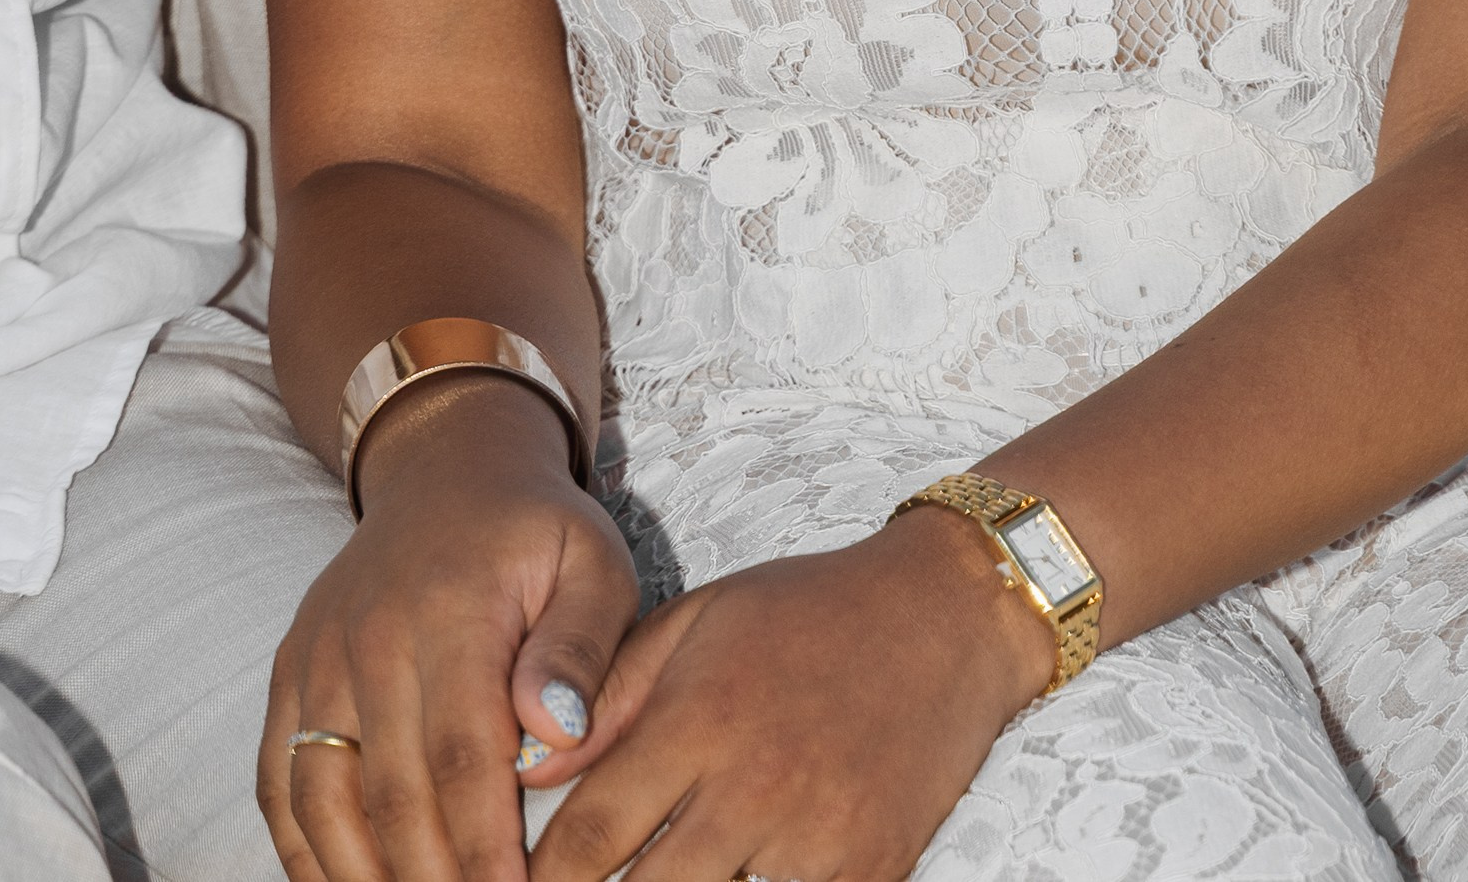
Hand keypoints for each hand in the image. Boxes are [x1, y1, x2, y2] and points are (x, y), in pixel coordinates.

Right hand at [261, 378, 639, 881]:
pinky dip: (304, 855)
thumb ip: (582, 647)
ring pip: (322, 801)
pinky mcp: (290, 674)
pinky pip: (279, 782)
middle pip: (391, 798)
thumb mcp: (591, 563)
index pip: (463, 759)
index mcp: (451, 611)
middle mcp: (369, 637)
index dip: (486, 854)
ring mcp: (318, 657)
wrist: (446, 469)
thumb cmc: (535, 532)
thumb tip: (557, 730)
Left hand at [526, 512, 1054, 881]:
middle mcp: (751, 787)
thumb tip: (523, 769)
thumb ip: (608, 695)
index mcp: (697, 719)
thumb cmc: (805, 611)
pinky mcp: (871, 873)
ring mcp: (816, 841)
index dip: (539, 880)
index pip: (590, 832)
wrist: (944, 617)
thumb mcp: (697, 621)